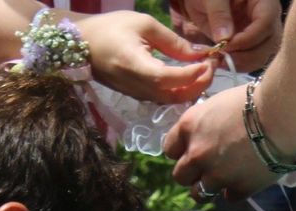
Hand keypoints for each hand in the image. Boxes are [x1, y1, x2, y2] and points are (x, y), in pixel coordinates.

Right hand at [76, 11, 215, 103]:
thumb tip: (198, 54)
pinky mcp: (136, 95)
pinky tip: (189, 77)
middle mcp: (136, 86)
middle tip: (213, 66)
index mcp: (136, 66)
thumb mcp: (144, 25)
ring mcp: (135, 94)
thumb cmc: (111, 28)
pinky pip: (162, 98)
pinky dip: (179, 91)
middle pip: (174, 96)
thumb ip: (172, 42)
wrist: (81, 45)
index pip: (170, 78)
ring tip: (205, 70)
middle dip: (199, 85)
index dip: (193, 74)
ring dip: (191, 89)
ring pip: (170, 101)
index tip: (210, 60)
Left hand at [163, 84, 278, 200]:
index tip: (191, 149)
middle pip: (179, 175)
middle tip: (207, 166)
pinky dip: (235, 190)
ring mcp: (216, 174)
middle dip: (191, 172)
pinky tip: (245, 178)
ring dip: (208, 186)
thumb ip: (204, 122)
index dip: (181, 151)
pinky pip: (229, 197)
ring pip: (199, 193)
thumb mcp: (219, 103)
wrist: (285, 115)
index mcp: (189, 127)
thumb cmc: (256, 99)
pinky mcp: (238, 188)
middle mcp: (196, 153)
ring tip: (223, 178)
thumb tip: (203, 130)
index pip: (169, 149)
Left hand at [171, 0, 281, 71]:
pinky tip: (221, 63)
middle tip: (222, 58)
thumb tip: (225, 39)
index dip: (248, 38)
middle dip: (246, 55)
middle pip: (270, 42)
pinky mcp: (250, 45)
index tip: (226, 46)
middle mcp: (267, 17)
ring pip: (263, 55)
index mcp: (263, 0)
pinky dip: (237, 65)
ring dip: (242, 64)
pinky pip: (251, 60)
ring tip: (220, 62)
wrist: (203, 1)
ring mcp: (260, 33)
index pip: (266, 21)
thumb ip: (218, 14)